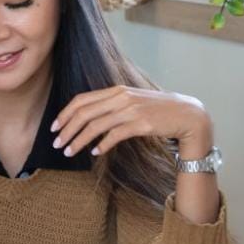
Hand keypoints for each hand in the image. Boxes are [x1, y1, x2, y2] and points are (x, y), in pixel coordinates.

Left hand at [51, 85, 211, 159]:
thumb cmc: (159, 111)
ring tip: (69, 152)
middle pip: (84, 113)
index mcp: (116, 90)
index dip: (65, 113)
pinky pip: (114, 135)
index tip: (54, 127)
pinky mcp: (141, 124)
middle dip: (67, 129)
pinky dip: (101, 145)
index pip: (82, 100)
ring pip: (95, 126)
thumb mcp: (133, 102)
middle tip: (57, 143)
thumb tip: (91, 119)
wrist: (188, 115)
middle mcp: (121, 97)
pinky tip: (95, 152)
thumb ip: (113, 106)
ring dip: (78, 140)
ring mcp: (131, 110)